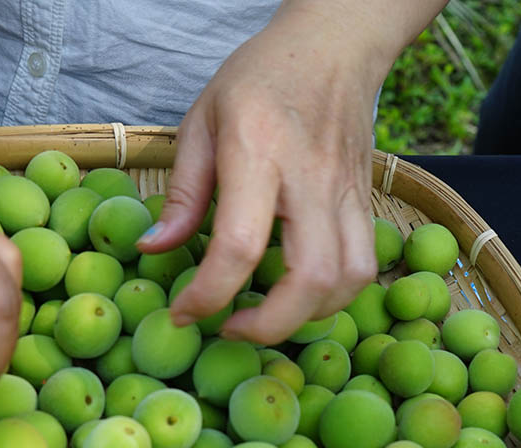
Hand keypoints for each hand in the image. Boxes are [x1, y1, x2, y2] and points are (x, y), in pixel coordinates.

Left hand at [138, 5, 378, 343]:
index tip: (184, 312)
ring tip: (267, 313)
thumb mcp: (202, 121)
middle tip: (230, 327)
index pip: (239, 244)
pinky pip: (364, 265)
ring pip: (349, 280)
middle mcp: (310, 178)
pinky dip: (335, 295)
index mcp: (258, 152)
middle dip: (269, 325)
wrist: (334, 47)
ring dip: (308, 316)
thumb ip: (182, 191)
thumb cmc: (260, 79)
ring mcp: (347, 193)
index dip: (208, 294)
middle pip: (311, 278)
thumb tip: (154, 249)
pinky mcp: (366, 201)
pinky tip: (302, 291)